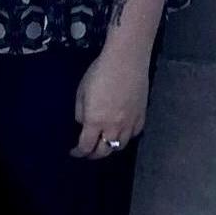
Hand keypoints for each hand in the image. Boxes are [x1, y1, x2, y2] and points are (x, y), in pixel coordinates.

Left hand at [72, 43, 149, 159]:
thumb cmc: (100, 72)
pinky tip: (122, 132)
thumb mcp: (81, 91)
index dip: (78, 152)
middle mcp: (113, 127)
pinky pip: (134, 134)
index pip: (86, 146)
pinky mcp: (141, 115)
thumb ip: (81, 112)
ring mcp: (129, 122)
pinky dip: (126, 137)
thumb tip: (83, 123)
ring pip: (120, 145)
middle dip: (93, 154)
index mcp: (95, 121)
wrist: (126, 60)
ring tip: (105, 143)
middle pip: (104, 151)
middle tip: (88, 152)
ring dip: (110, 147)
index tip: (74, 151)